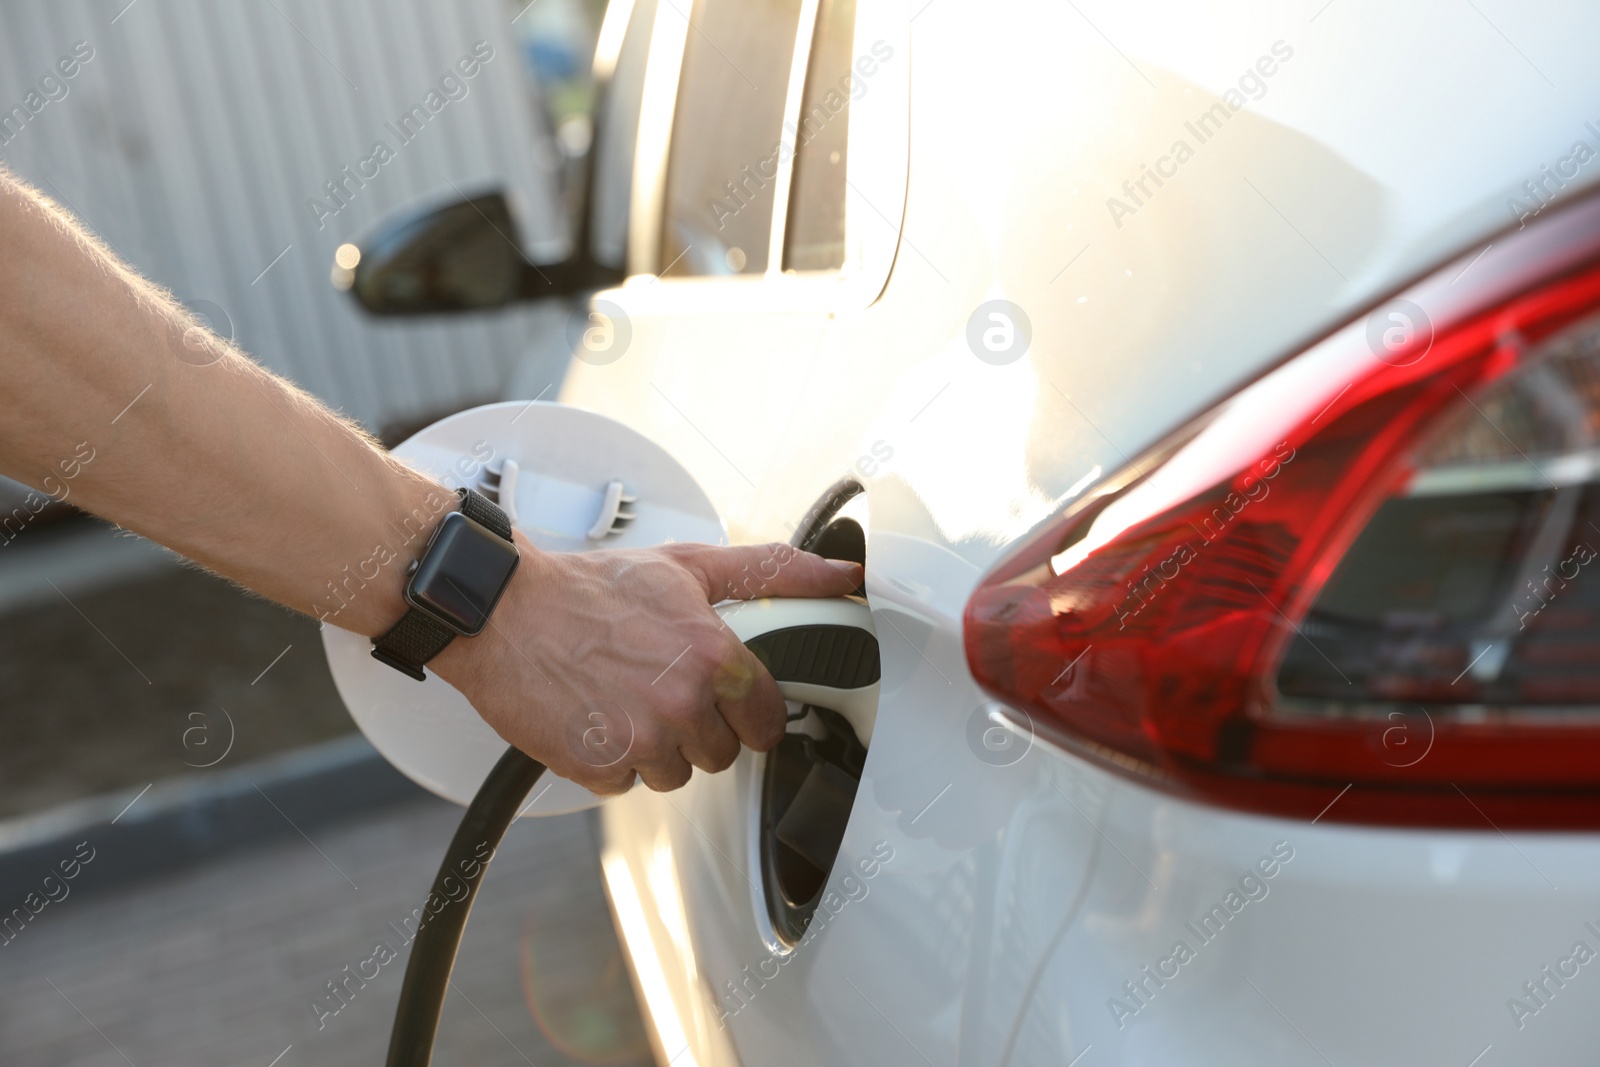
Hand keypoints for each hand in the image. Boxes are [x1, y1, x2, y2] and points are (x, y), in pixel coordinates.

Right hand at [430, 537, 862, 793]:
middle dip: (696, 728)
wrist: (502, 611)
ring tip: (622, 698)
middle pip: (721, 754)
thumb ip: (771, 572)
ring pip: (675, 775)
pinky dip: (611, 760)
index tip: (725, 700)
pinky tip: (594, 717)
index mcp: (713, 656)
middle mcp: (682, 703)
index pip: (767, 721)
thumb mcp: (688, 567)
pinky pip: (626, 784)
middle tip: (658, 686)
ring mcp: (639, 741)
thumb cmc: (592, 587)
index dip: (746, 712)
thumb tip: (842, 573)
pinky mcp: (597, 767)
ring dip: (654, 747)